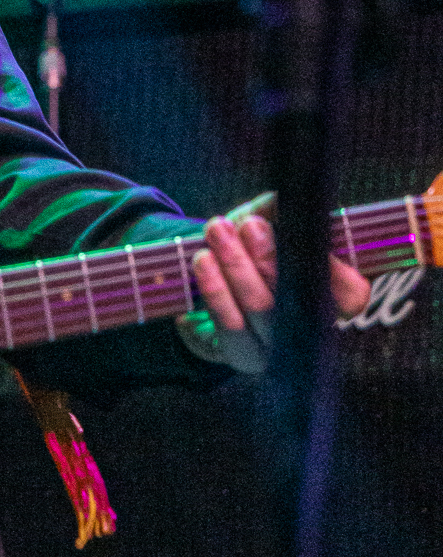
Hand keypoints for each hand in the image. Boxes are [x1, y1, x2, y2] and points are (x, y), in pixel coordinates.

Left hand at [193, 196, 369, 332]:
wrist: (217, 288)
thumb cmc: (254, 251)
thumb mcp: (270, 225)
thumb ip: (278, 211)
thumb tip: (281, 200)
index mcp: (333, 299)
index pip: (352, 294)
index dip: (337, 271)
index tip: (309, 238)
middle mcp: (311, 331)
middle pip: (297, 297)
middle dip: (271, 256)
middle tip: (249, 224)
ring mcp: (280, 349)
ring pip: (262, 308)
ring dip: (237, 265)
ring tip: (217, 230)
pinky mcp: (244, 356)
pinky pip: (229, 324)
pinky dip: (215, 288)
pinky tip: (203, 260)